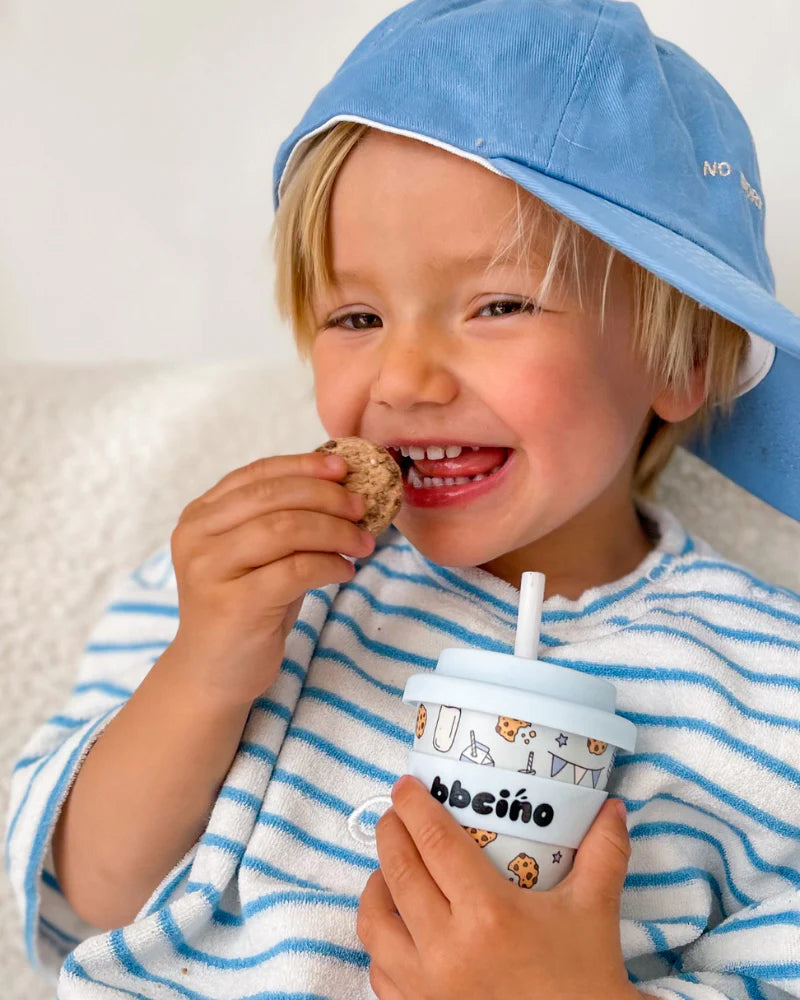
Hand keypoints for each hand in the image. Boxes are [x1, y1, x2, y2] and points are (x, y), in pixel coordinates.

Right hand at [167, 450, 373, 706]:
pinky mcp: (234, 605)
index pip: (256, 475)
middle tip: (361, 508)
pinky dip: (330, 565)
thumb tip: (340, 485)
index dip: (303, 466)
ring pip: (285, 529)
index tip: (343, 468)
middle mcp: (197, 537)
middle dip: (326, 498)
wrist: (213, 673)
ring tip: (362, 543)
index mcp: (200, 516)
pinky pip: (296, 570)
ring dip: (335, 532)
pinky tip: (345, 572)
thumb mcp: (257, 555)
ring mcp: (210, 571)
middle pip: (273, 497)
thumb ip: (281, 518)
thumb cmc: (244, 607)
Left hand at [358, 774, 641, 999]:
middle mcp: (448, 949)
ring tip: (388, 868)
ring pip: (375, 923)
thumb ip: (604, 852)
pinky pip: (379, 970)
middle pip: (399, 872)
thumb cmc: (584, 979)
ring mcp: (427, 987)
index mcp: (489, 914)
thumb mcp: (594, 910)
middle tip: (395, 812)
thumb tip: (612, 805)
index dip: (414, 807)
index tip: (405, 786)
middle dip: (390, 832)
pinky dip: (380, 941)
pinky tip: (395, 924)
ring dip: (375, 886)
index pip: (435, 843)